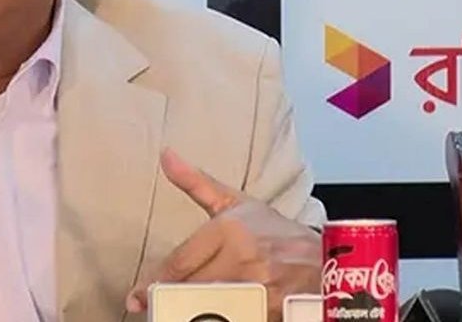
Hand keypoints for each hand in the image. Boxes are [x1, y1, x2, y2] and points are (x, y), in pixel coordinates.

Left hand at [125, 148, 320, 320]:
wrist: (326, 255)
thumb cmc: (274, 230)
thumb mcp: (235, 202)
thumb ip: (196, 183)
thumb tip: (165, 155)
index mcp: (229, 228)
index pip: (180, 262)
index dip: (154, 281)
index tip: (136, 296)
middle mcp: (244, 257)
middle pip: (191, 288)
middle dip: (168, 300)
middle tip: (152, 307)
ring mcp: (261, 286)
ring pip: (212, 307)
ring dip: (192, 313)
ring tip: (177, 313)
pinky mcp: (274, 309)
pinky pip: (238, 315)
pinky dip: (222, 317)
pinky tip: (211, 316)